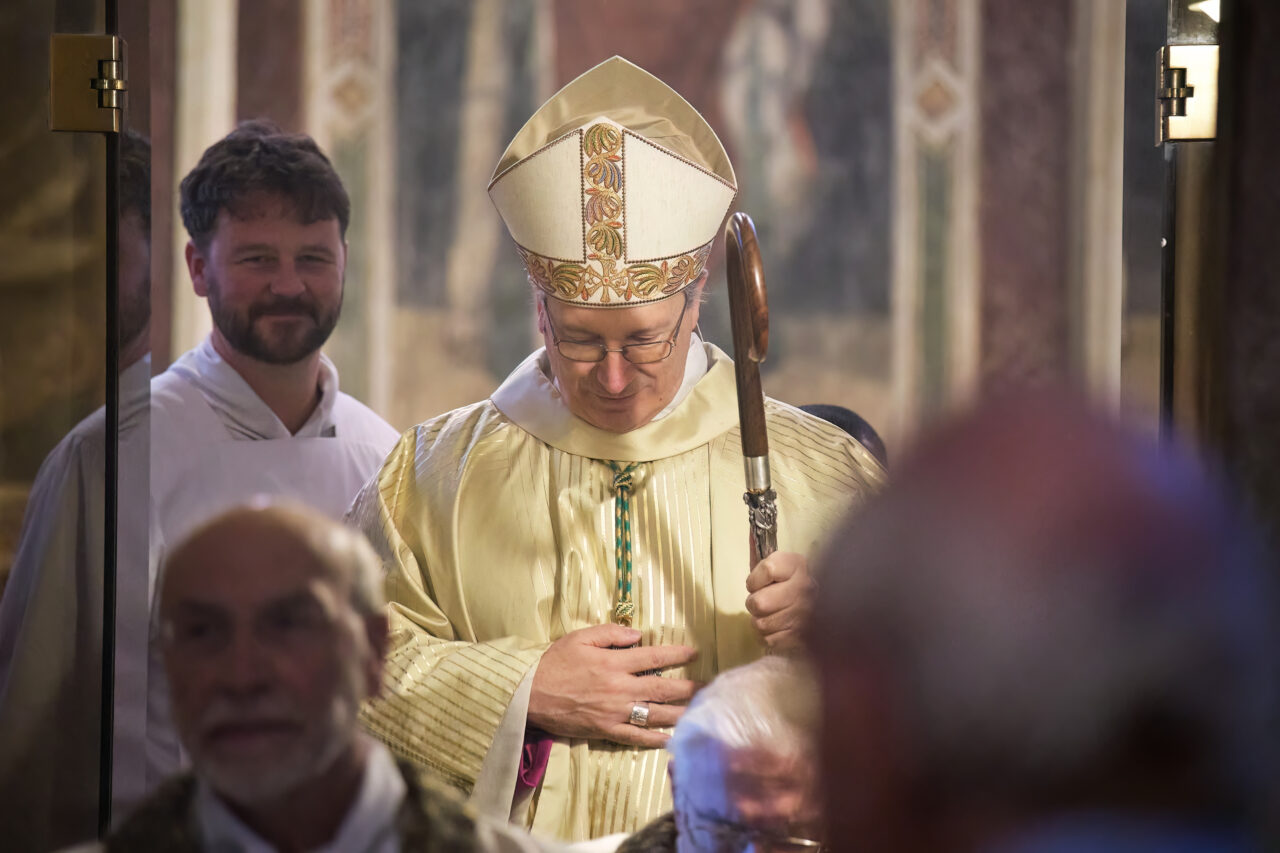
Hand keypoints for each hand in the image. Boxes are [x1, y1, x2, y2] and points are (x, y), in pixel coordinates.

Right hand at [528, 624, 698, 747]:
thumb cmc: (554, 662)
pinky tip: (673, 740)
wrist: (530, 694)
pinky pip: (637, 737)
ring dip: (681, 714)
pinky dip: (656, 740)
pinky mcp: (607, 731)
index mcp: (614, 663)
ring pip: (656, 715)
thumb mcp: (580, 637)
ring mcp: (615, 712)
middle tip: (710, 687)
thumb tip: (638, 634)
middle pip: (663, 689)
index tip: (695, 653)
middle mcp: (620, 689)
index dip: (677, 654)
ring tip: (701, 713)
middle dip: (689, 688)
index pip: (654, 657)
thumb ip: (611, 633)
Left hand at [745, 551, 813, 651]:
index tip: (759, 581)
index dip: (755, 579)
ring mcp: (806, 615)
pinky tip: (779, 626)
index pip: (767, 570)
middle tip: (764, 600)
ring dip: (761, 620)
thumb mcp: (776, 563)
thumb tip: (750, 526)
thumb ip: (759, 551)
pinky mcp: (802, 636)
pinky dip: (769, 635)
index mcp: (798, 565)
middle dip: (755, 603)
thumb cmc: (788, 583)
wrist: (822, 605)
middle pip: (759, 603)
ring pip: (761, 624)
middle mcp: (806, 588)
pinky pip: (769, 640)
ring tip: (772, 613)